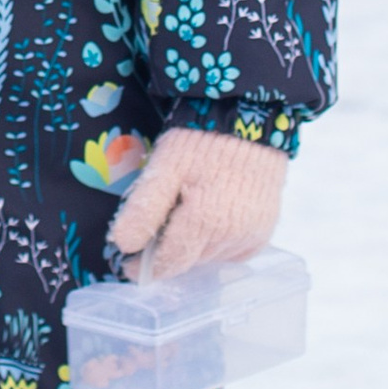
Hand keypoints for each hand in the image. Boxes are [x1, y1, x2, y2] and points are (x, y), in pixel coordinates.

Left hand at [108, 125, 287, 279]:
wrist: (246, 122)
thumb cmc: (200, 143)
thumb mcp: (164, 167)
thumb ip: (144, 209)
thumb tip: (124, 246)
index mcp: (204, 222)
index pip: (168, 264)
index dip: (145, 266)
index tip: (128, 261)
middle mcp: (231, 238)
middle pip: (187, 263)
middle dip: (168, 252)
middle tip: (160, 222)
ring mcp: (251, 238)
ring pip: (208, 259)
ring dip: (193, 247)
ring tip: (187, 214)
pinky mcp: (263, 234)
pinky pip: (231, 253)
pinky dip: (216, 244)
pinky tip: (211, 218)